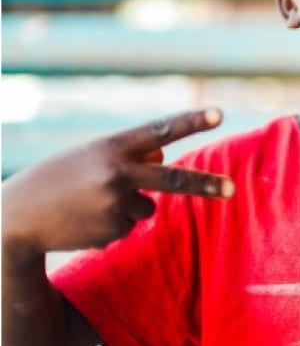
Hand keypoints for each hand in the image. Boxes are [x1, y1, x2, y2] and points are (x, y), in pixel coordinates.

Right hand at [2, 109, 234, 253]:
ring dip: (128, 207)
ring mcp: (114, 205)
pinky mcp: (110, 231)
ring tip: (90, 204)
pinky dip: (112, 224)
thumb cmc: (58, 179)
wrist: (16, 218)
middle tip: (233, 189)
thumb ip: (129, 154)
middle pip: (173, 179)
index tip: (219, 114)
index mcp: (112, 147)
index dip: (191, 122)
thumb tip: (165, 159)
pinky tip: (84, 221)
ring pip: (147, 208)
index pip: (160, 131)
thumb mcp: (91, 156)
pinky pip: (128, 227)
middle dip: (207, 185)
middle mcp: (117, 174)